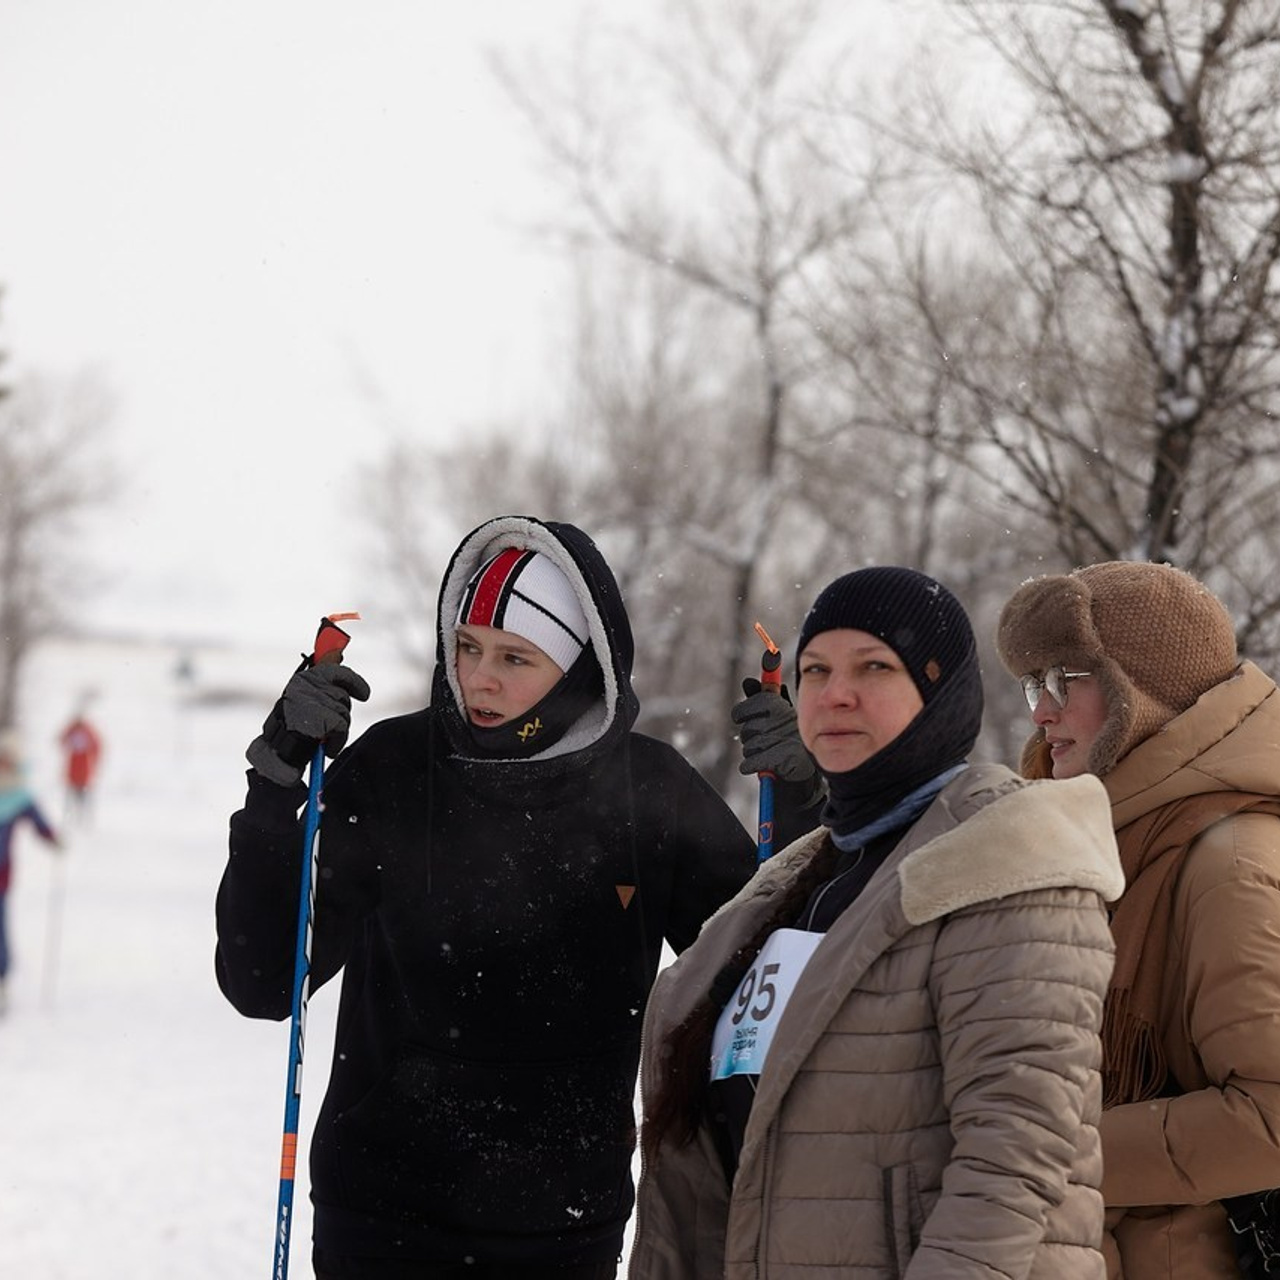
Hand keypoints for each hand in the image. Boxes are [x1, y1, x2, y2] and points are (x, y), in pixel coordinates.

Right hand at [246, 662, 370, 785]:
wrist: (274, 757)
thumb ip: (322, 679)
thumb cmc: (290, 730)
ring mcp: (311, 700)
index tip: (364, 694)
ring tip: (322, 739)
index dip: (352, 681)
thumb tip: (338, 654)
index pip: (332, 671)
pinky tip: (326, 748)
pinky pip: (341, 727)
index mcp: (302, 680)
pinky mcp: (318, 717)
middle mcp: (304, 685)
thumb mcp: (305, 701)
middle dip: (340, 713)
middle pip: (342, 696)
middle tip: (326, 729)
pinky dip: (337, 740)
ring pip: (343, 711)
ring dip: (338, 728)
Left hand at [731, 677, 815, 782]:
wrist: (811, 763)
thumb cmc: (793, 735)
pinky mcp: (780, 760)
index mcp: (779, 705)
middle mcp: (780, 719)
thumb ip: (762, 697)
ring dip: (754, 752)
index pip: (746, 708)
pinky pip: (750, 763)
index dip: (741, 713)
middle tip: (764, 738)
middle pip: (746, 729)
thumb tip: (748, 681)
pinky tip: (761, 765)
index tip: (741, 717)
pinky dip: (751, 766)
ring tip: (770, 751)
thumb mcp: (781, 712)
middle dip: (751, 736)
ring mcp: (780, 739)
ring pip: (748, 747)